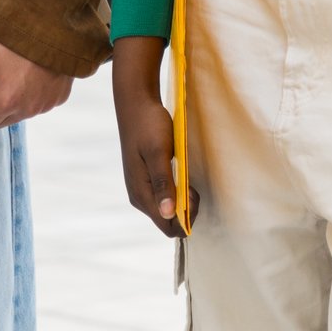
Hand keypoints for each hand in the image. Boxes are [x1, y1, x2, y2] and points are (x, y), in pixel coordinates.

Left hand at [0, 26, 72, 137]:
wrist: (50, 16)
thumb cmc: (11, 31)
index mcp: (4, 101)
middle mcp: (27, 108)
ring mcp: (45, 104)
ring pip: (20, 112)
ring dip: (13, 99)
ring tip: (11, 71)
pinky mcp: (58, 96)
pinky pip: (39, 103)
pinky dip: (32, 93)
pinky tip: (30, 71)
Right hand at [111, 37, 185, 237]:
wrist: (136, 104)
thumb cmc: (149, 126)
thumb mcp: (159, 152)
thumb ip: (163, 183)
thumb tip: (169, 214)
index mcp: (141, 193)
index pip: (167, 226)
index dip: (186, 219)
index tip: (194, 195)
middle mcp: (139, 196)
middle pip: (167, 220)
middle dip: (185, 210)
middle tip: (193, 186)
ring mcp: (141, 188)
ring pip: (166, 209)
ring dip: (182, 200)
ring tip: (187, 177)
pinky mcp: (145, 180)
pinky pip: (164, 197)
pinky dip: (177, 192)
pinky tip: (180, 174)